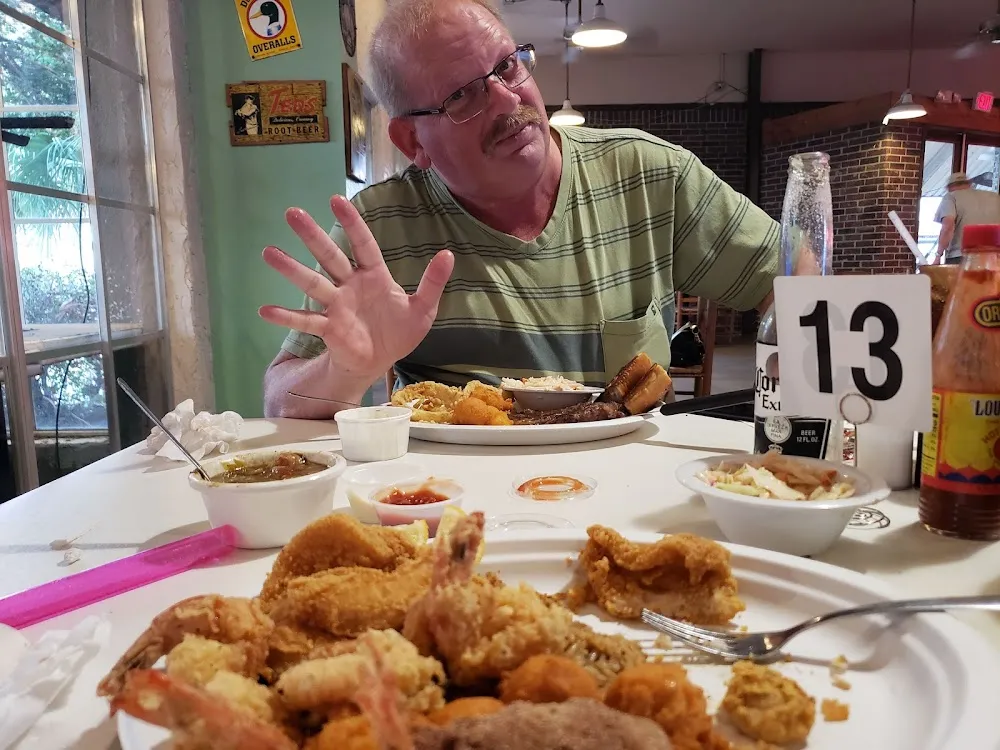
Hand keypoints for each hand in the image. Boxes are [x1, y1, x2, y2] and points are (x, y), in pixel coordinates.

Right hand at [258, 196, 453, 383]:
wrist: (384, 361)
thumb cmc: (400, 331)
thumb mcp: (424, 308)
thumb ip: (433, 282)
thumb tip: (448, 254)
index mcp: (374, 275)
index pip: (362, 244)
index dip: (351, 223)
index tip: (336, 200)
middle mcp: (351, 285)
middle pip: (330, 257)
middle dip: (312, 236)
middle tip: (291, 212)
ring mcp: (337, 306)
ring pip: (312, 283)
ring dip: (291, 269)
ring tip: (269, 252)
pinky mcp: (328, 328)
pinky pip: (306, 321)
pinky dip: (286, 316)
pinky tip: (264, 310)